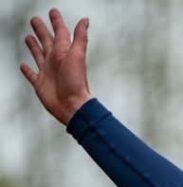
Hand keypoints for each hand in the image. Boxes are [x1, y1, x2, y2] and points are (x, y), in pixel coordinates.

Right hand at [20, 9, 90, 125]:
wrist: (72, 106)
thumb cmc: (76, 82)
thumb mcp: (78, 56)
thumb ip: (80, 38)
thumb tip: (85, 20)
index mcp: (63, 52)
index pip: (60, 33)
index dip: (56, 22)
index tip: (53, 11)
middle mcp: (54, 60)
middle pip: (46, 41)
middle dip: (41, 30)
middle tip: (35, 20)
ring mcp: (47, 72)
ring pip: (38, 55)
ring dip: (33, 46)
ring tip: (28, 37)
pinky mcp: (40, 84)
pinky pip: (31, 74)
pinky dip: (27, 70)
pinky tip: (23, 65)